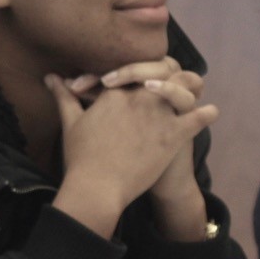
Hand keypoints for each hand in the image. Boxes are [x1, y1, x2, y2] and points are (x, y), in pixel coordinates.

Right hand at [48, 57, 216, 238]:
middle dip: (167, 74)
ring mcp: (158, 115)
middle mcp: (139, 98)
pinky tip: (210, 113)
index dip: (133, 75)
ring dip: (190, 88)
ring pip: (185, 87)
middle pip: (162, 72)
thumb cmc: (81, 156)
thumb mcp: (70, 122)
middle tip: (169, 83)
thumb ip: (63, 97)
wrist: (97, 187)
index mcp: (114, 93)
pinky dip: (207, 114)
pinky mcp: (173, 135)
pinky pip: (199, 118)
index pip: (131, 72)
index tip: (136, 84)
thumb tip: (49, 77)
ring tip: (192, 95)